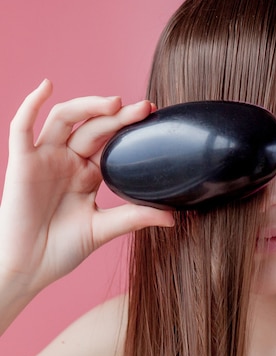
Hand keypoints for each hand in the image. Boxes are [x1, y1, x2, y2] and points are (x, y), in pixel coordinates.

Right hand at [0, 80, 173, 300]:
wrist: (28, 269)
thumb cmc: (61, 250)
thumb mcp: (102, 229)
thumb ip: (134, 217)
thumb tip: (173, 217)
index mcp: (88, 174)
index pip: (112, 142)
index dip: (130, 128)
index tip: (154, 117)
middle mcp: (67, 160)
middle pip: (94, 126)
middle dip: (118, 116)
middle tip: (143, 108)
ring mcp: (45, 158)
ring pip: (64, 118)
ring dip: (87, 106)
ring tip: (114, 103)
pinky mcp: (21, 162)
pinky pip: (22, 127)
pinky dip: (31, 104)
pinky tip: (46, 87)